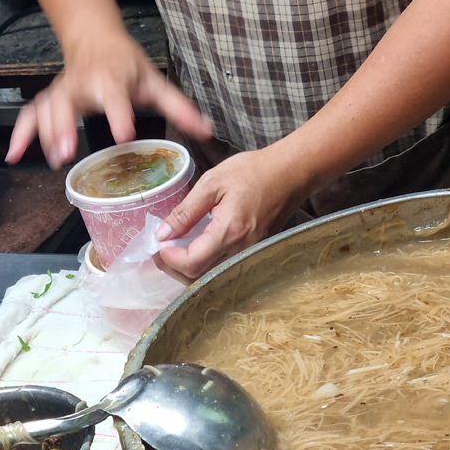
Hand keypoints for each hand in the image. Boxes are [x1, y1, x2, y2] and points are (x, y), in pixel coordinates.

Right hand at [6, 31, 212, 169]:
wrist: (95, 38)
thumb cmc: (126, 64)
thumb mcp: (156, 81)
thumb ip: (179, 108)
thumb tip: (207, 129)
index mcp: (113, 79)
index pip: (116, 96)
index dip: (119, 115)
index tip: (124, 134)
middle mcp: (84, 84)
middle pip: (70, 102)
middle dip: (66, 125)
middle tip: (69, 150)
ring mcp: (63, 91)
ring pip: (47, 109)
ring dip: (46, 133)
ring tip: (53, 159)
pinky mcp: (50, 98)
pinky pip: (30, 115)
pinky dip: (21, 134)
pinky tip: (16, 156)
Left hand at [156, 148, 307, 278]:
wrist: (290, 174)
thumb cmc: (253, 172)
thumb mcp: (211, 183)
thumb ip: (185, 212)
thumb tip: (163, 234)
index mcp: (228, 233)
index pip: (192, 264)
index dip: (169, 259)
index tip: (159, 243)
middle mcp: (241, 251)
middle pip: (199, 277)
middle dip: (175, 268)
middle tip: (162, 249)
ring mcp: (250, 256)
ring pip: (211, 277)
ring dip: (189, 270)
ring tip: (175, 250)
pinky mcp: (254, 254)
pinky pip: (224, 270)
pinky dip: (205, 266)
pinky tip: (196, 250)